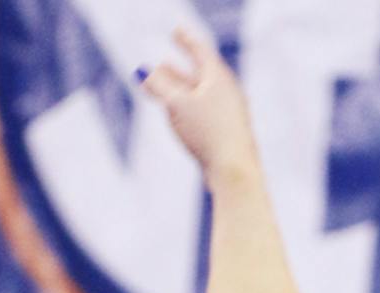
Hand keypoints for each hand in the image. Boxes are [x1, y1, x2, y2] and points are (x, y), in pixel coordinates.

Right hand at [138, 28, 260, 186]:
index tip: (176, 32)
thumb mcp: (176, 104)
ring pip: (199, 97)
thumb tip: (144, 73)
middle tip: (161, 66)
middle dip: (176, 72)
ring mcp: (229, 115)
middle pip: (199, 76)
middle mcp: (228, 93)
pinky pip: (202, 114)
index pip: (200, 52)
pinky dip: (186, 109)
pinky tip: (178, 118)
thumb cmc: (208, 134)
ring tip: (162, 90)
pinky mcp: (227, 134)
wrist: (235, 171)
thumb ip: (158, 86)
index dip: (186, 41)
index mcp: (219, 78)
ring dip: (179, 93)